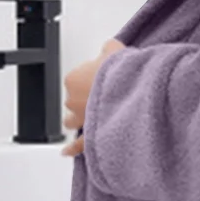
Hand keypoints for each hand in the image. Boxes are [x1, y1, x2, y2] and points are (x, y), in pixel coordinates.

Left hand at [62, 38, 124, 155]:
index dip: (89, 79)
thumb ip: (108, 49)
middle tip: (95, 98)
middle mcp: (72, 101)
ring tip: (85, 120)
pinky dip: (72, 148)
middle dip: (81, 101)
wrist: (133, 92)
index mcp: (73, 79)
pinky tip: (66, 151)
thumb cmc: (122, 74)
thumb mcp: (114, 50)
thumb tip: (110, 48)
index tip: (103, 79)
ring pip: (71, 122)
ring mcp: (81, 119)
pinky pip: (78, 145)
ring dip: (77, 120)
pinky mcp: (91, 135)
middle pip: (71, 102)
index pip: (75, 79)